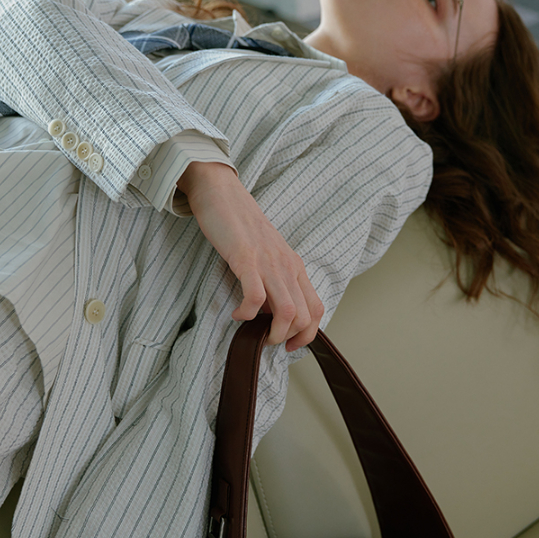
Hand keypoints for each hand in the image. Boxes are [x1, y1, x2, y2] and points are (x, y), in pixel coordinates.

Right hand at [177, 161, 324, 351]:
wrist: (221, 192)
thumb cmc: (239, 225)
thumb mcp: (267, 254)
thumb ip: (274, 279)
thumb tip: (270, 311)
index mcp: (294, 266)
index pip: (316, 309)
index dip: (307, 335)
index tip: (289, 346)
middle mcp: (287, 266)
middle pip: (305, 316)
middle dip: (288, 338)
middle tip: (266, 340)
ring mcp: (268, 262)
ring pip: (288, 310)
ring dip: (272, 332)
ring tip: (253, 332)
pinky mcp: (245, 258)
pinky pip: (255, 297)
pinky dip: (247, 314)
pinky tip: (236, 313)